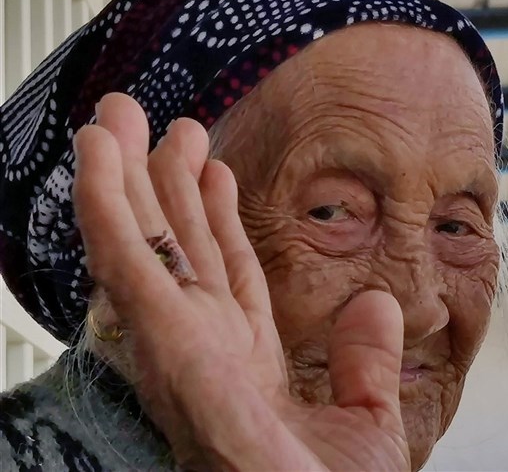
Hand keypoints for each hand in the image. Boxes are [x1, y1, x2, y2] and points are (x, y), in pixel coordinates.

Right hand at [73, 93, 409, 470]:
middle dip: (167, 189)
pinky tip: (98, 155)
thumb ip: (365, 361)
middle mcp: (207, 349)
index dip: (217, 223)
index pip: (228, 275)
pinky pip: (129, 262)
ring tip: (119, 119)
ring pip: (146, 243)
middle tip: (159, 128)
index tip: (217, 172)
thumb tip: (375, 302)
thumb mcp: (366, 421)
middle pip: (180, 250)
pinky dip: (108, 204)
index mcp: (250, 364)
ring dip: (128, 178)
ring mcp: (181, 345)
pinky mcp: (167, 344)